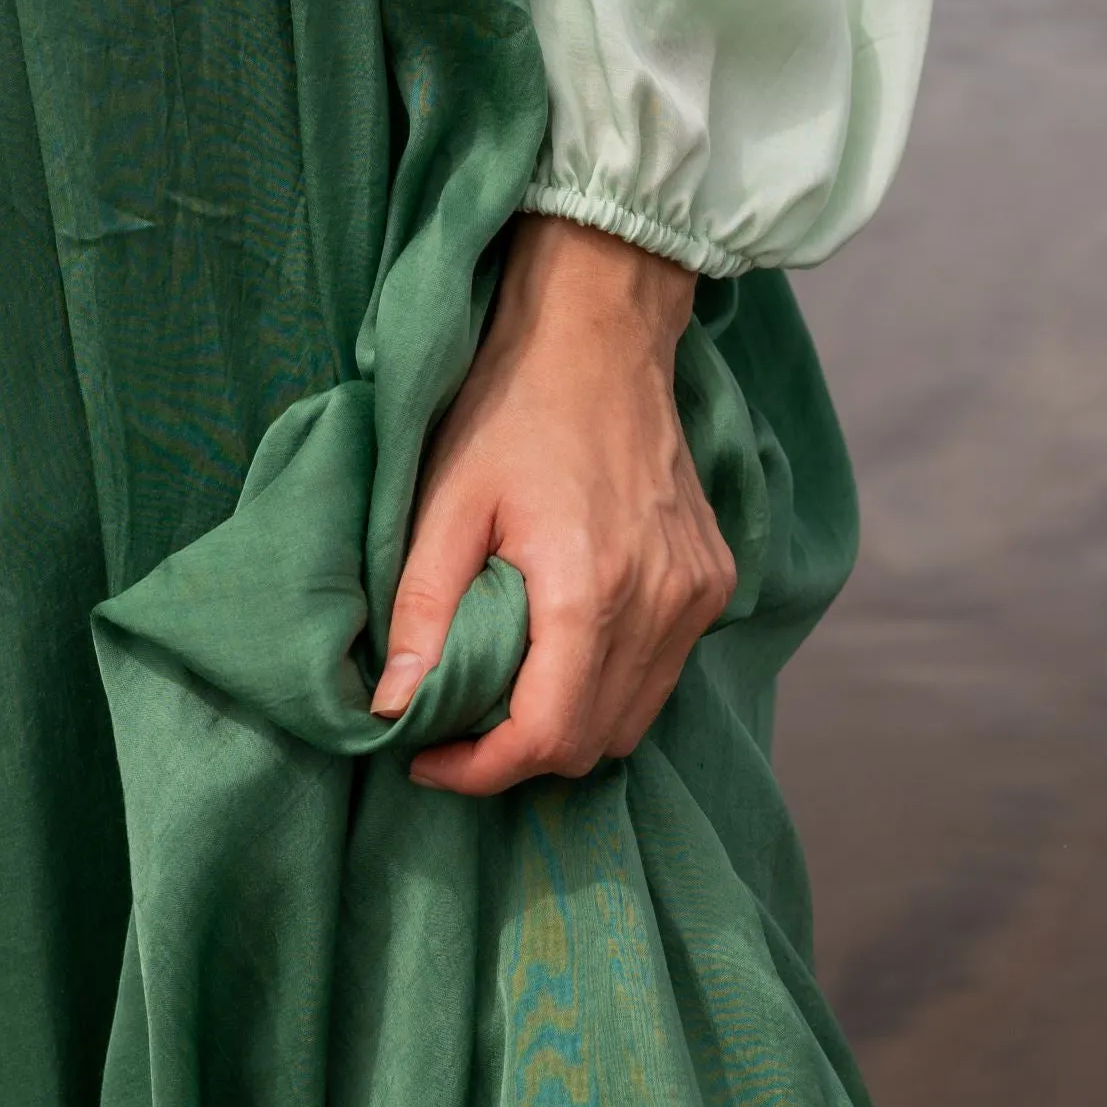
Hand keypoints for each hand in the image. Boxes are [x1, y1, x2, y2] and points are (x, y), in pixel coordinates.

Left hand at [375, 215, 736, 794]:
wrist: (600, 336)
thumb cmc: (512, 410)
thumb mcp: (445, 505)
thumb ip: (421, 615)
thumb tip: (392, 707)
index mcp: (590, 589)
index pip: (547, 737)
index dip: (482, 770)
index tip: (427, 757)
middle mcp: (660, 602)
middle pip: (594, 743)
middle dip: (518, 755)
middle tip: (457, 727)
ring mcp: (697, 593)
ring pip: (634, 718)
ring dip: (567, 726)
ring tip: (506, 692)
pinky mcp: (714, 580)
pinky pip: (664, 672)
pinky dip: (612, 685)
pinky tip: (563, 647)